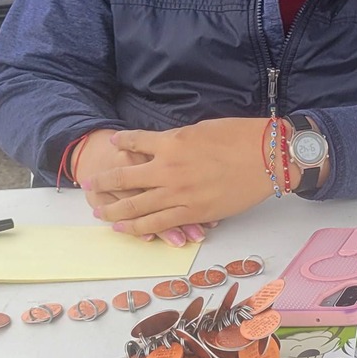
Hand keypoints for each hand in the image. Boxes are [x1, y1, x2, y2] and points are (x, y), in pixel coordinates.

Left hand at [87, 119, 275, 237]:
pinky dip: (139, 227)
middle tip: (89, 187)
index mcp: (170, 142)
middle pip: (124, 179)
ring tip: (100, 213)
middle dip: (103, 184)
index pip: (133, 143)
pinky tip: (125, 228)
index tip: (112, 145)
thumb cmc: (240, 137)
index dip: (120, 144)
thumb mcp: (201, 129)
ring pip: (136, 207)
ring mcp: (179, 194)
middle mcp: (168, 170)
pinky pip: (159, 224)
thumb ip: (177, 140)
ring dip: (114, 210)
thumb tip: (162, 146)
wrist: (267, 157)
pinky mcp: (193, 213)